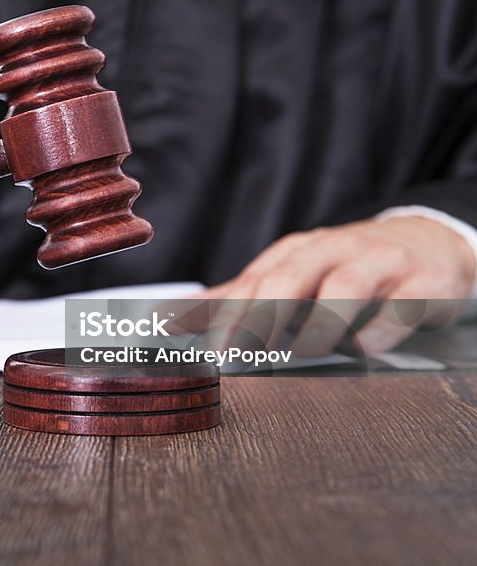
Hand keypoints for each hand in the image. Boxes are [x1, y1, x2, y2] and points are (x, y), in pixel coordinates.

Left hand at [195, 217, 474, 354]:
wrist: (427, 243)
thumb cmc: (342, 269)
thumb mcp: (289, 278)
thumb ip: (235, 302)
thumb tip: (170, 321)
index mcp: (295, 253)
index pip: (254, 282)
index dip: (230, 316)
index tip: (212, 352)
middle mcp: (332, 252)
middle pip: (291, 277)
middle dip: (263, 316)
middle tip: (244, 354)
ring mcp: (379, 263)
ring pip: (345, 284)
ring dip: (321, 319)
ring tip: (306, 350)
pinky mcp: (422, 282)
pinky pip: (401, 303)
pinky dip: (382, 327)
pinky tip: (367, 347)